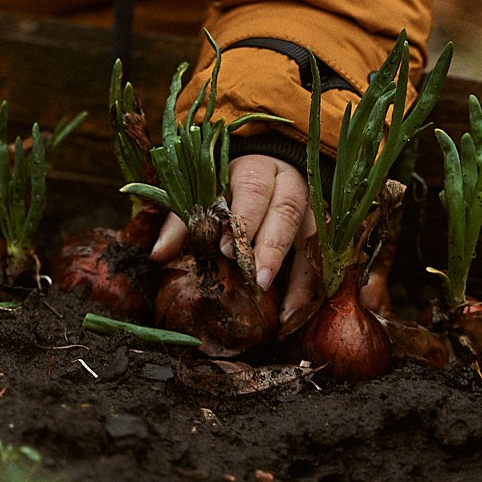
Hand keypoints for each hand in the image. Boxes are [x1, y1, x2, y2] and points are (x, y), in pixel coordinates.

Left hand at [151, 154, 320, 323]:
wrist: (270, 169)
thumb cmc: (229, 188)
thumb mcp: (204, 198)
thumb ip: (182, 223)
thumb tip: (158, 254)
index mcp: (253, 169)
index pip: (252, 188)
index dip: (242, 218)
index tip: (226, 249)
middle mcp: (287, 182)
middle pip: (286, 210)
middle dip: (272, 247)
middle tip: (258, 280)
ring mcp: (311, 204)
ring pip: (312, 234)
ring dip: (299, 273)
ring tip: (285, 309)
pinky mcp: (322, 227)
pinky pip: (321, 257)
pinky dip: (310, 285)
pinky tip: (295, 311)